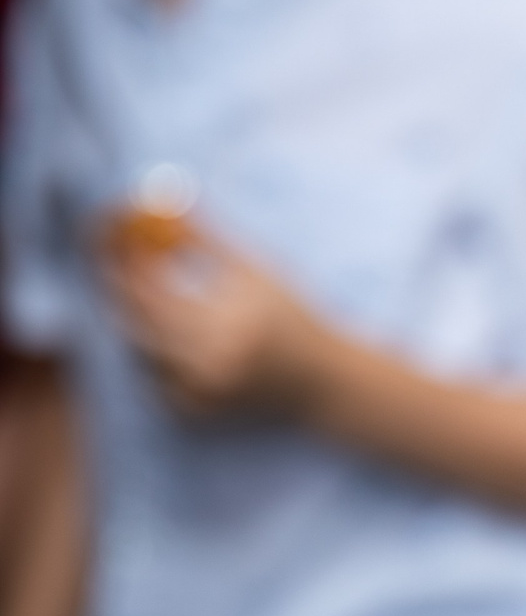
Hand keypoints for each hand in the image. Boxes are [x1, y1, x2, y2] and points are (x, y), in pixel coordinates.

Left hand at [102, 223, 332, 416]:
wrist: (322, 380)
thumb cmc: (292, 315)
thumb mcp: (254, 269)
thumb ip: (206, 237)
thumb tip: (161, 203)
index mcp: (227, 324)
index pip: (148, 287)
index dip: (123, 257)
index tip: (113, 231)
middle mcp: (207, 364)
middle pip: (132, 318)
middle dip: (122, 284)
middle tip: (120, 259)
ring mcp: (197, 393)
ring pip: (137, 347)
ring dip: (142, 319)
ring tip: (176, 303)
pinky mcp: (190, 412)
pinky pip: (152, 374)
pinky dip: (158, 353)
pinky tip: (191, 345)